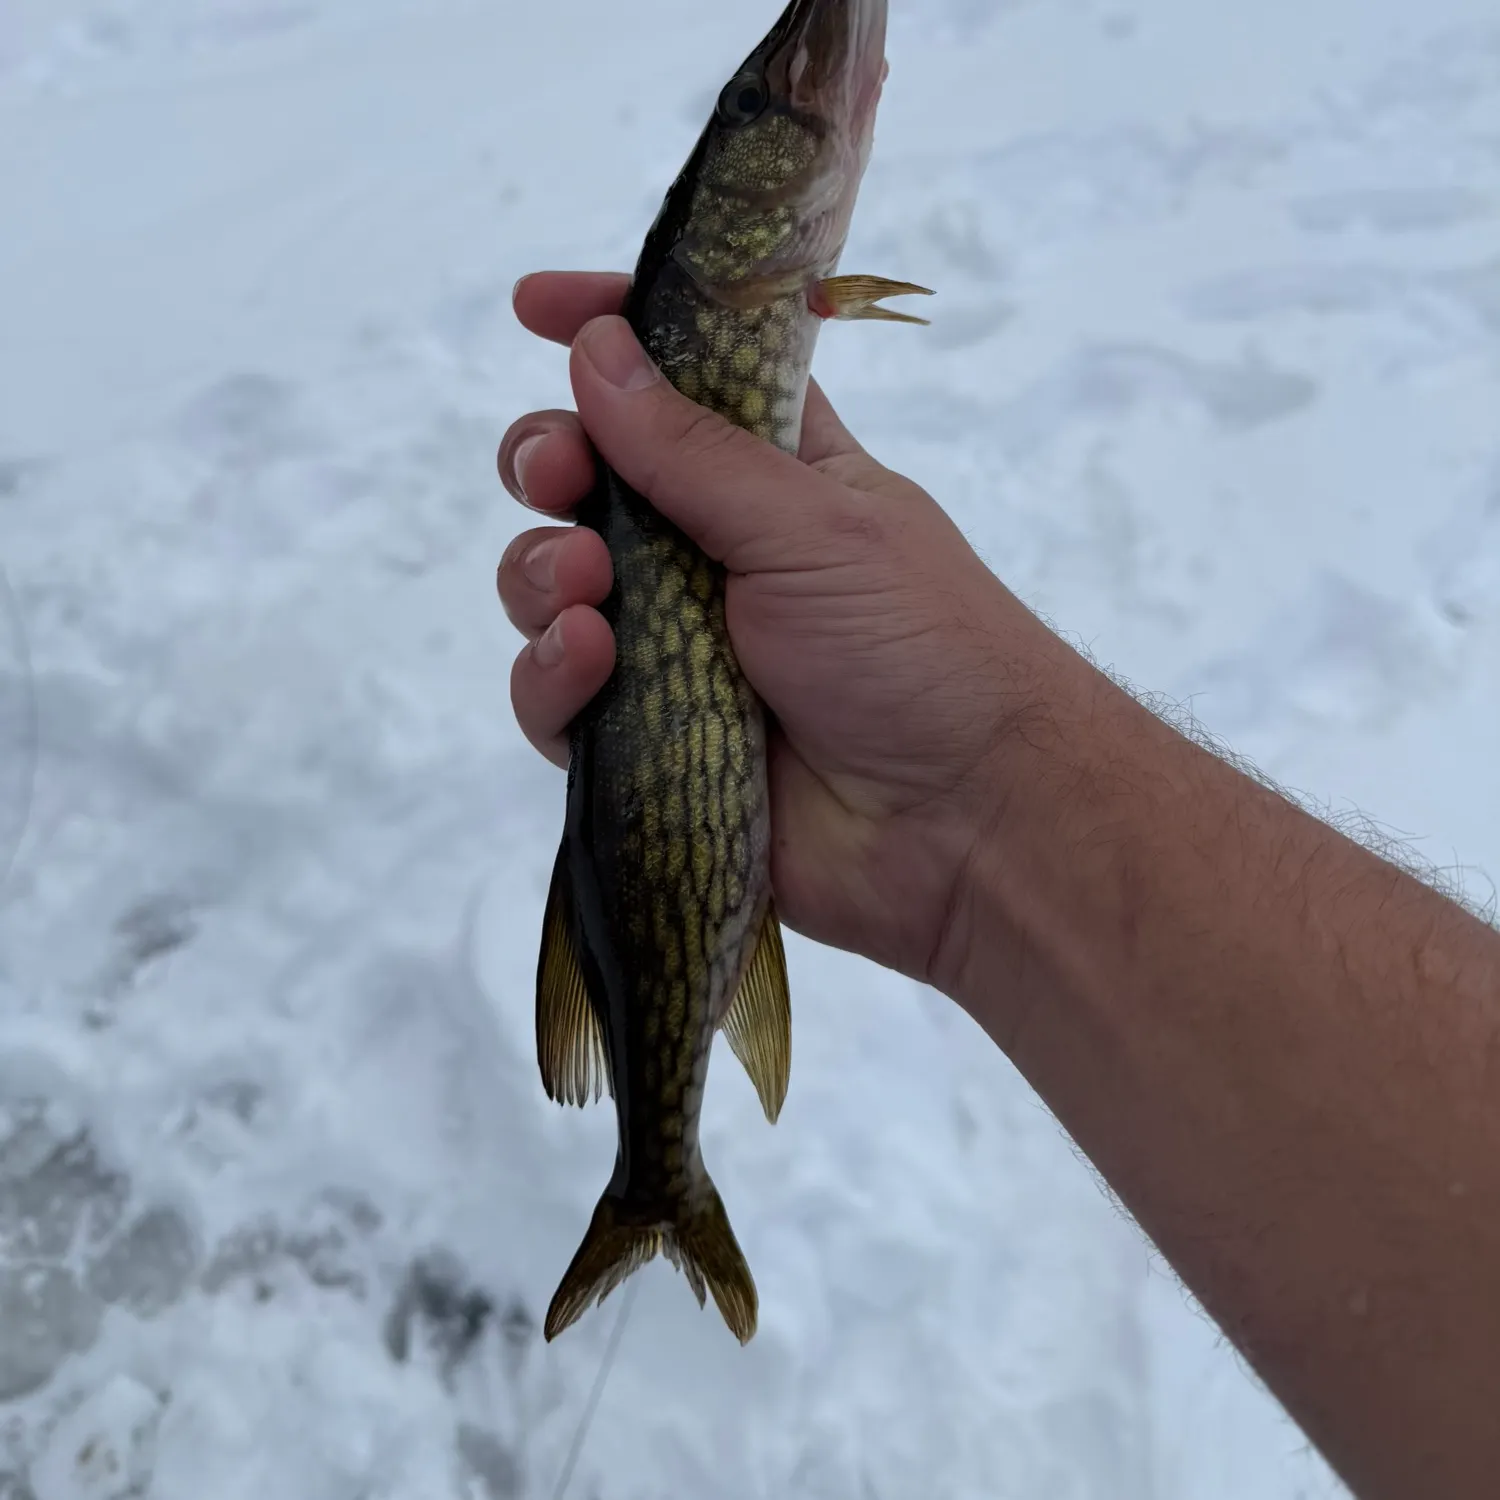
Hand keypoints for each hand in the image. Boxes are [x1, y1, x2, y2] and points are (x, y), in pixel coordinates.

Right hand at [497, 272, 1060, 989]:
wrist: (963, 822)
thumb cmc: (918, 646)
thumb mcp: (811, 522)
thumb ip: (692, 448)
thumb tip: (598, 346)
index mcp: (771, 476)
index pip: (678, 381)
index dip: (609, 338)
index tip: (537, 307)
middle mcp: (710, 555)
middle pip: (587, 484)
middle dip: (550, 464)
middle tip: (558, 475)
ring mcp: (673, 650)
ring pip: (554, 590)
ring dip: (544, 574)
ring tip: (589, 589)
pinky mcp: (647, 740)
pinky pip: (559, 698)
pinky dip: (554, 677)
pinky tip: (591, 660)